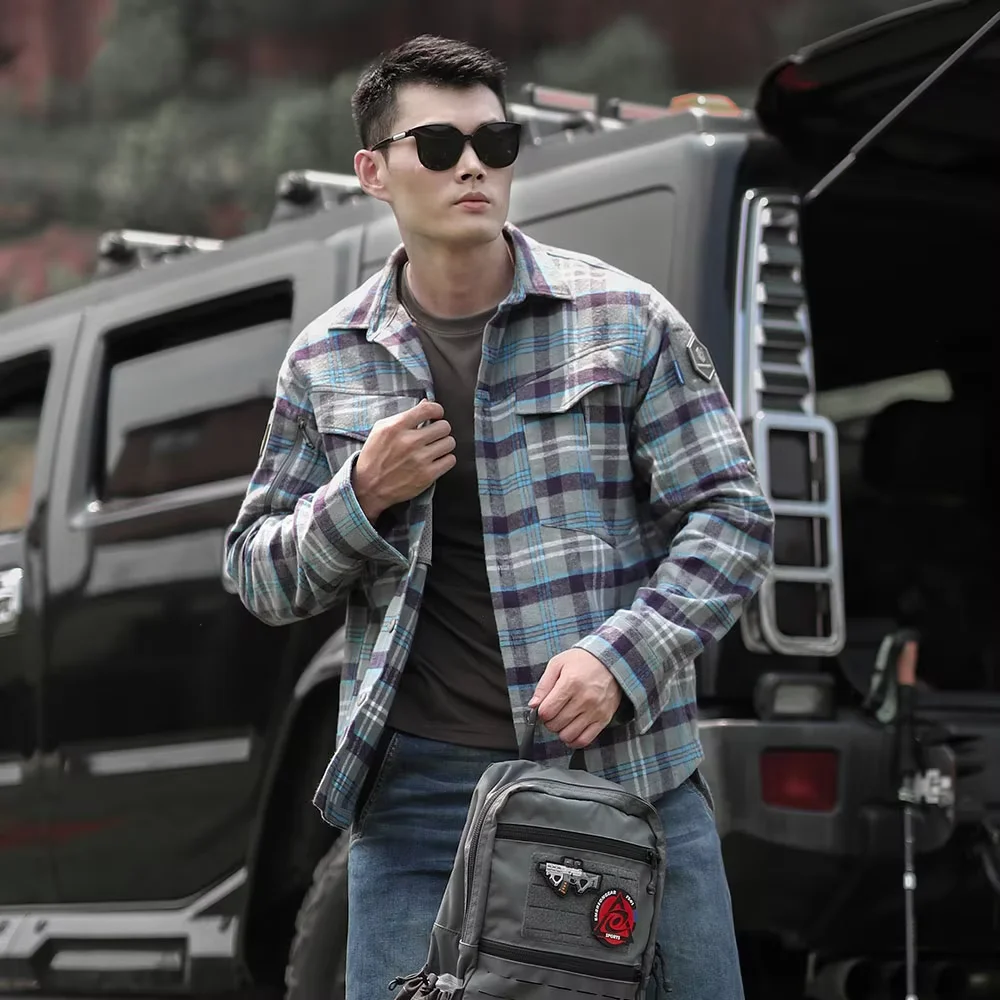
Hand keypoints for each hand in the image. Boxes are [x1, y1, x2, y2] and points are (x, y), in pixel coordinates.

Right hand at [352, 399, 455, 520]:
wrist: (369, 487)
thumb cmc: (374, 457)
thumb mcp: (381, 430)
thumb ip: (404, 416)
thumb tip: (426, 403)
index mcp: (396, 427)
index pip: (429, 409)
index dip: (437, 410)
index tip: (437, 415)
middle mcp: (409, 442)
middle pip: (444, 426)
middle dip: (441, 429)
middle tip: (435, 434)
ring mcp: (420, 459)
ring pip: (449, 443)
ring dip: (444, 444)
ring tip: (435, 448)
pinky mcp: (427, 475)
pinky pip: (450, 460)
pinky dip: (445, 459)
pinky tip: (436, 460)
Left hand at [529, 649, 622, 749]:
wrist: (611, 660)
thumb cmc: (582, 661)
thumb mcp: (558, 664)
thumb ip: (543, 685)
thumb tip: (533, 705)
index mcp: (570, 683)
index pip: (547, 711)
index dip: (540, 712)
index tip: (544, 708)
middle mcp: (584, 699)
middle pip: (556, 724)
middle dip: (549, 722)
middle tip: (553, 713)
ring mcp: (595, 710)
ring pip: (568, 735)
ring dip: (560, 731)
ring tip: (562, 721)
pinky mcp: (604, 719)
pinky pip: (585, 740)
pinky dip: (574, 741)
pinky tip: (570, 732)